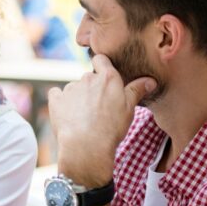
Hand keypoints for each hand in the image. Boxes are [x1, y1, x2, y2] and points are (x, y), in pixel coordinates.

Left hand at [48, 54, 156, 187]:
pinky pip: (56, 95)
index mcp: (107, 78)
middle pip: (89, 77)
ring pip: (74, 88)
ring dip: (78, 97)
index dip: (102, 66)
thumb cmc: (111, 128)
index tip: (104, 78)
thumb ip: (137, 91)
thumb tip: (150, 80)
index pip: (101, 59)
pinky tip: (67, 114)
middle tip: (98, 107)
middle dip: (92, 88)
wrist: (86, 145)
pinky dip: (60, 102)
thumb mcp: (129, 108)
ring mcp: (70, 88)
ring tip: (83, 117)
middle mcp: (87, 78)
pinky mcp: (56, 100)